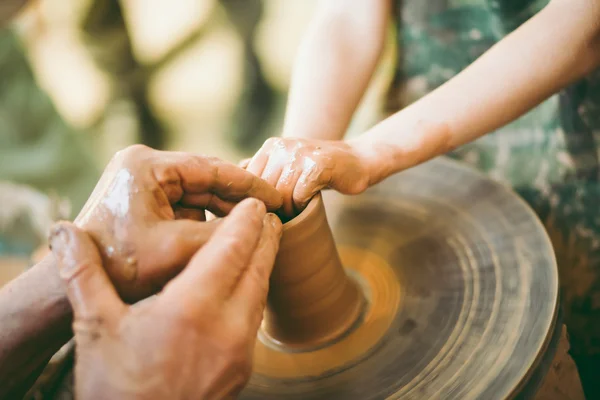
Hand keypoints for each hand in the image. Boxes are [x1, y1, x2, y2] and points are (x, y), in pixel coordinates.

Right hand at [49, 198, 281, 399]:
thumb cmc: (115, 388)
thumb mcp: (96, 328)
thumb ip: (84, 275)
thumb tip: (65, 234)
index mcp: (191, 309)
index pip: (232, 251)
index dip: (246, 223)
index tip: (254, 204)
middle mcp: (226, 327)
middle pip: (258, 268)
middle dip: (264, 237)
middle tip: (267, 215)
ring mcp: (241, 351)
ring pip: (261, 293)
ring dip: (264, 264)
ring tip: (262, 243)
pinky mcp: (243, 368)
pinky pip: (256, 318)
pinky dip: (256, 292)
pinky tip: (246, 286)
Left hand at [74, 144, 281, 300]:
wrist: (68, 289)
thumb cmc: (119, 267)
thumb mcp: (177, 249)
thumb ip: (222, 233)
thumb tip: (262, 222)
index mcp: (146, 166)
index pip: (210, 168)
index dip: (249, 183)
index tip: (278, 195)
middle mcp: (143, 166)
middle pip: (205, 178)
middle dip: (238, 196)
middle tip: (275, 208)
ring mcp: (142, 182)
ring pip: (198, 192)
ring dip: (224, 208)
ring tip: (257, 220)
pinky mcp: (144, 199)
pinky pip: (185, 205)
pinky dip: (207, 217)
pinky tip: (230, 230)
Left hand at [241, 138, 371, 216]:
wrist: (359, 160)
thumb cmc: (320, 171)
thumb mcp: (288, 166)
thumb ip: (265, 171)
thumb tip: (233, 184)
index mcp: (271, 146)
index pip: (249, 181)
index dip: (256, 201)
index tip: (265, 213)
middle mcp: (283, 145)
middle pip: (264, 190)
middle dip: (273, 208)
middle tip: (283, 217)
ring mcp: (300, 153)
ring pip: (281, 194)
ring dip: (288, 210)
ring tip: (297, 212)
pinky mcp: (318, 165)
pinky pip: (300, 195)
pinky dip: (303, 205)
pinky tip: (309, 203)